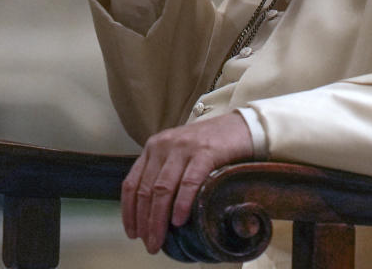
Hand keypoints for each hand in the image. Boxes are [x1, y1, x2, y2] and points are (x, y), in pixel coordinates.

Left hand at [121, 112, 252, 253]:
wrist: (241, 126)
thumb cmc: (209, 145)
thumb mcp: (178, 154)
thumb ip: (163, 173)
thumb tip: (152, 213)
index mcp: (153, 147)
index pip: (131, 183)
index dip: (129, 211)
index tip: (132, 232)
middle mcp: (164, 145)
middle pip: (146, 190)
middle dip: (144, 221)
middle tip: (149, 244)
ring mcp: (184, 148)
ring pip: (162, 189)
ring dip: (158, 219)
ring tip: (159, 239)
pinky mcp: (205, 152)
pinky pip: (188, 182)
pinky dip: (181, 204)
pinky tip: (179, 220)